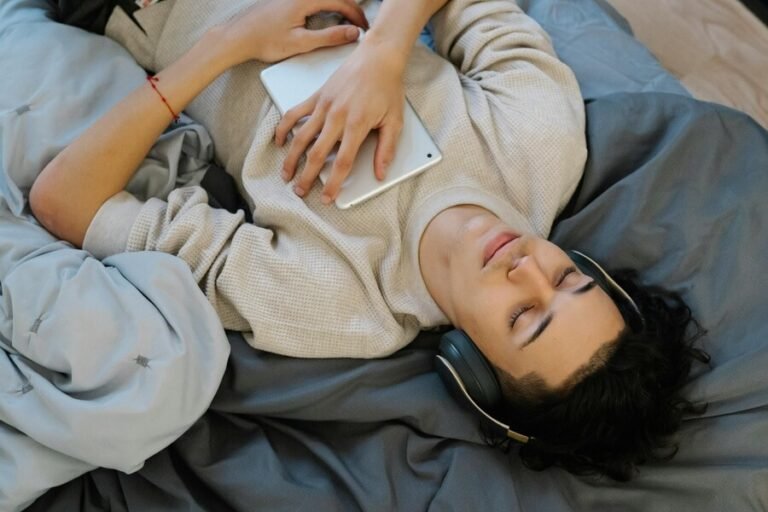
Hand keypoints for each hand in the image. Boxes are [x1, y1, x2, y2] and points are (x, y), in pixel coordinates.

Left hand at [223, 0, 368, 64]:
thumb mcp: (301, 43)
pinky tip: (329, 18)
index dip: (357, 16)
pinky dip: (327, 6)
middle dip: (351, 10)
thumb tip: (352, 33)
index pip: (342, 2)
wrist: (238, 36)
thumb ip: (329, 37)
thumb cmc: (264, 40)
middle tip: (360, 27)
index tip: (365, 28)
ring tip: (348, 24)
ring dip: (339, 7)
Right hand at [275, 39, 406, 203]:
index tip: (327, 197)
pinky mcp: (316, 96)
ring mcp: (323, 106)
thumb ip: (386, 149)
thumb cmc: (388, 87)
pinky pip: (295, 114)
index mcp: (356, 125)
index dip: (333, 183)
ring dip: (291, 158)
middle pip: (317, 154)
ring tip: (285, 174)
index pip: (342, 162)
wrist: (378, 56)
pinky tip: (278, 142)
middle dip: (307, 176)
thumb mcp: (394, 121)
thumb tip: (380, 173)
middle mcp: (336, 117)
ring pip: (301, 137)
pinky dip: (283, 128)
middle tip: (300, 192)